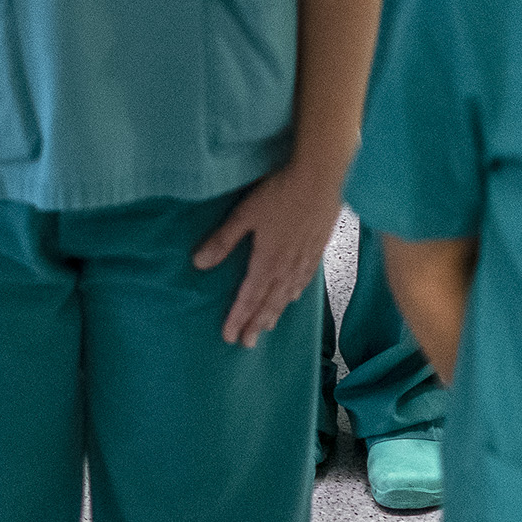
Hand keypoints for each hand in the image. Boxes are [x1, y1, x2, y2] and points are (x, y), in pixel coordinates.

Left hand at [192, 158, 346, 346]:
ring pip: (287, 295)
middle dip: (256, 323)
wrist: (321, 177)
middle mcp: (287, 267)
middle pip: (269, 303)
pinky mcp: (318, 248)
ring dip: (275, 313)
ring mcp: (305, 259)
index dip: (238, 318)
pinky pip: (305, 280)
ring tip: (266, 328)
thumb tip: (199, 263)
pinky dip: (295, 294)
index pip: (249, 298)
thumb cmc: (281, 192)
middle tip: (247, 343)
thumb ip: (223, 240)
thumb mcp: (245, 214)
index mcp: (267, 261)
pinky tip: (294, 297)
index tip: (229, 337)